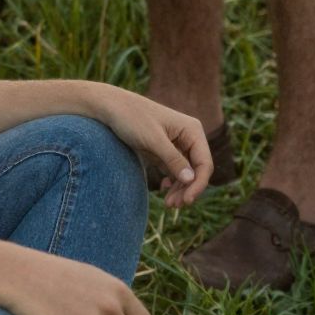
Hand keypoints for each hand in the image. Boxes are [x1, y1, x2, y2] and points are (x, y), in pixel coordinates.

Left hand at [75, 83, 210, 208]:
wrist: (110, 108)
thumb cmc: (132, 118)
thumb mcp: (153, 140)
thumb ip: (173, 159)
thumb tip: (191, 179)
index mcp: (192, 130)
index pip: (204, 163)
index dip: (199, 184)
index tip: (187, 201)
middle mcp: (189, 137)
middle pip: (197, 171)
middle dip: (188, 189)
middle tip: (173, 206)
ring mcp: (178, 144)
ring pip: (186, 173)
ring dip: (180, 189)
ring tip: (168, 204)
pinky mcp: (165, 150)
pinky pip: (175, 171)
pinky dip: (172, 182)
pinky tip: (164, 189)